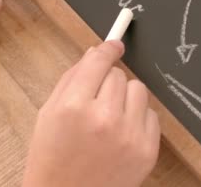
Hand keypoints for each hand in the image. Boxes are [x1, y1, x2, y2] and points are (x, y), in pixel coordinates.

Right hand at [22, 41, 160, 186]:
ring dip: (125, 97)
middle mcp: (104, 118)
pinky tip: (120, 134)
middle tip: (95, 101)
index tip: (114, 44)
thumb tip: (96, 52)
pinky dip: (138, 119)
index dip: (107, 49)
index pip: (99, 61)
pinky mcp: (147, 151)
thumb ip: (71, 79)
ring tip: (109, 117)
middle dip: (107, 82)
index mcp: (74, 107)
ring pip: (139, 90)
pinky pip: (152, 115)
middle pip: (118, 75)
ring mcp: (129, 136)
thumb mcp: (48, 113)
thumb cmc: (51, 157)